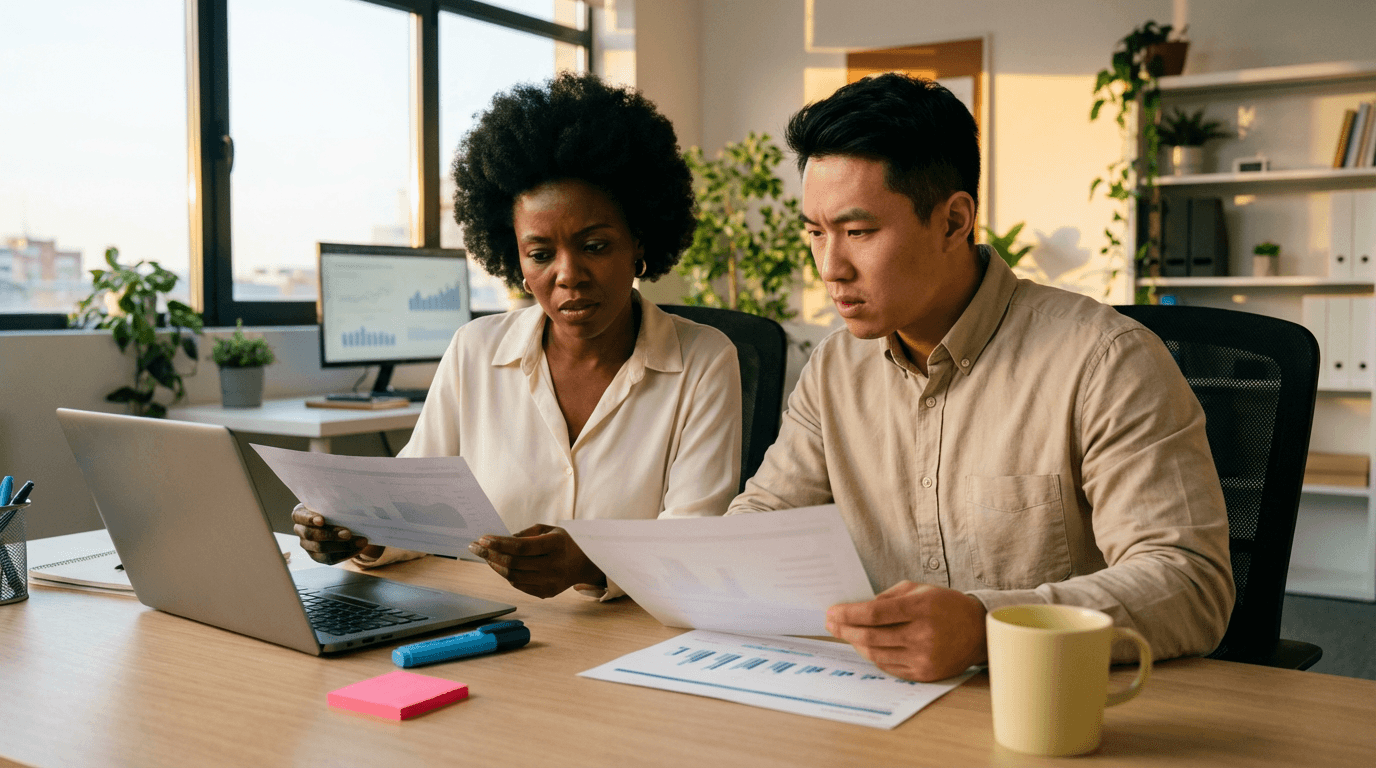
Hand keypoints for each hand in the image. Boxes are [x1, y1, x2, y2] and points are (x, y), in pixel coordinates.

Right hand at [291, 503, 381, 564]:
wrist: (341, 523)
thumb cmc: (335, 509)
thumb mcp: (334, 504)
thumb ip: (336, 504)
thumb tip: (352, 503)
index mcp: (301, 514)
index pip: (299, 516)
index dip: (309, 519)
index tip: (322, 520)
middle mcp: (301, 530)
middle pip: (311, 535)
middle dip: (331, 535)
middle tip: (348, 533)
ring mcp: (307, 545)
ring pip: (321, 549)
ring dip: (343, 546)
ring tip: (360, 541)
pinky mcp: (318, 557)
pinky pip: (330, 558)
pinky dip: (346, 553)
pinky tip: (358, 548)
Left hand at [467, 524, 604, 598]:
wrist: (586, 563)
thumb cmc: (564, 542)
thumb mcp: (549, 529)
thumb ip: (525, 534)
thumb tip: (499, 541)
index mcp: (556, 545)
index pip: (521, 547)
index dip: (499, 544)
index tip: (483, 539)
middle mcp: (555, 565)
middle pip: (514, 563)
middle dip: (491, 554)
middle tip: (476, 548)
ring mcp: (551, 582)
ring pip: (513, 576)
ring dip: (495, 566)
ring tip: (486, 557)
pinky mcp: (547, 592)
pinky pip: (519, 585)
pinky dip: (506, 575)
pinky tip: (499, 566)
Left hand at [825, 581, 987, 681]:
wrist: (978, 632)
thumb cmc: (945, 606)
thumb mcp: (919, 589)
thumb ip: (888, 597)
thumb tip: (857, 609)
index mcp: (921, 608)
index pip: (874, 613)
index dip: (848, 613)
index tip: (832, 612)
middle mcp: (922, 635)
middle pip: (871, 636)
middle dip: (844, 630)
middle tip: (830, 624)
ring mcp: (923, 657)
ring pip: (876, 654)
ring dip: (855, 644)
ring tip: (845, 634)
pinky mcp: (924, 674)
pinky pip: (889, 666)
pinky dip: (873, 656)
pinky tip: (865, 647)